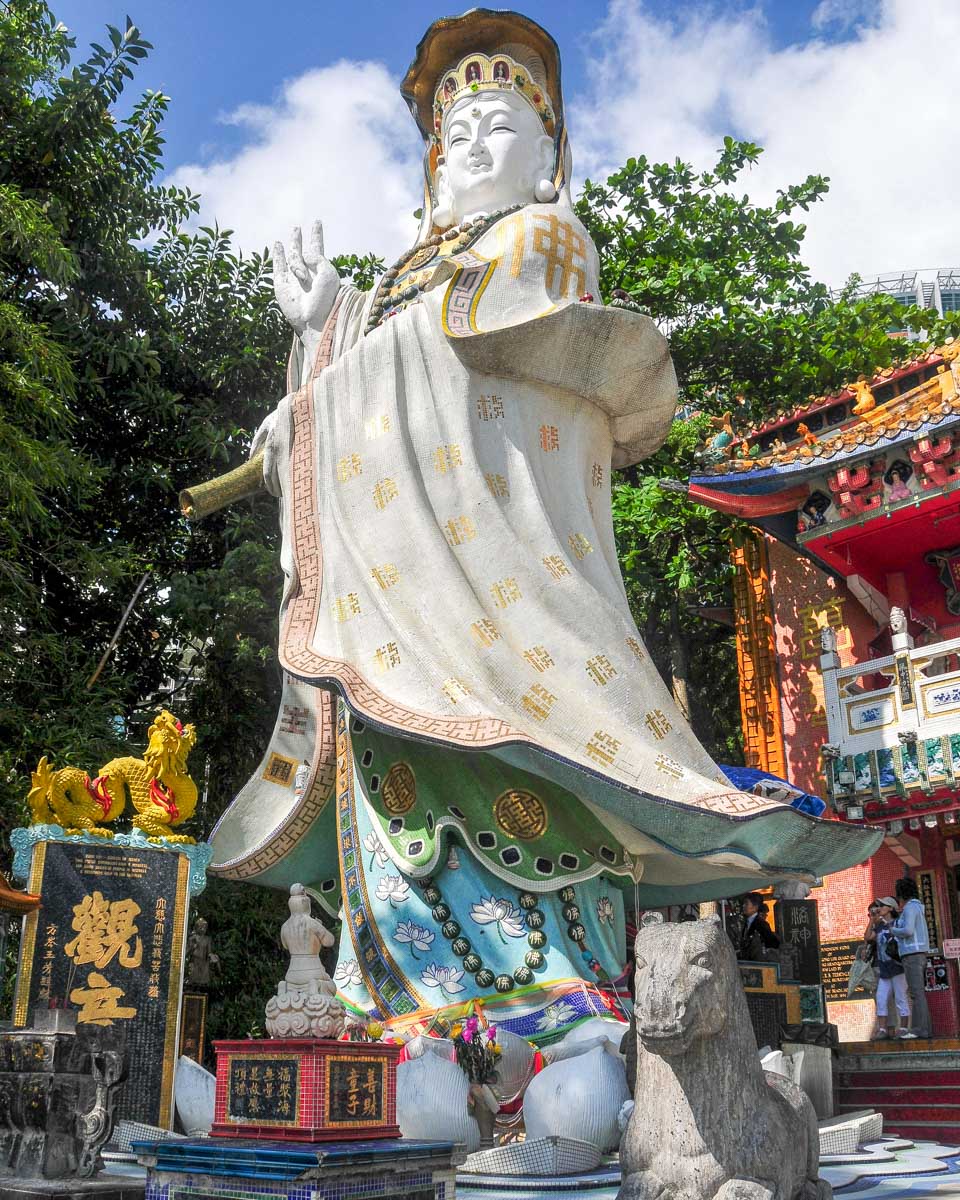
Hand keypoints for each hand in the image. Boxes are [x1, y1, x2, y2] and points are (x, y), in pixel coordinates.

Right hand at [273, 220, 339, 335]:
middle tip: (297, 228)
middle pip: (302, 250)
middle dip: (300, 239)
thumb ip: (315, 258)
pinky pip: (278, 265)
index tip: (317, 222)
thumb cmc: (325, 298)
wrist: (313, 319)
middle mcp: (307, 271)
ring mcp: (293, 276)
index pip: (317, 246)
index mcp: (321, 268)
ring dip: (294, 248)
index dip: (316, 234)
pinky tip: (277, 245)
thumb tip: (299, 255)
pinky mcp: (281, 283)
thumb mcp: (327, 273)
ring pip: (292, 256)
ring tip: (296, 243)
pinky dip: (277, 255)